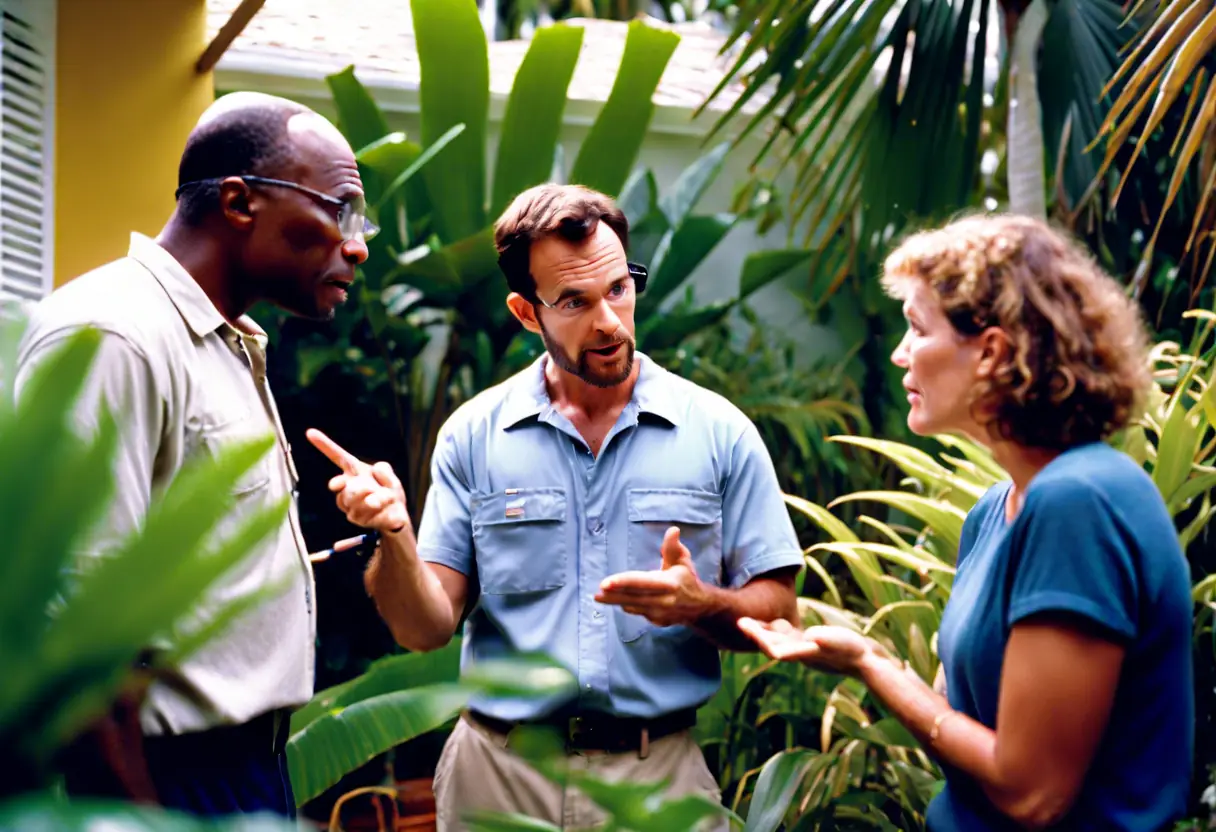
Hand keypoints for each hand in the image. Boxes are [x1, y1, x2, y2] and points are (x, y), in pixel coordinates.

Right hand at [306, 428, 410, 534]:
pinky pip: (368, 513)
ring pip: (354, 501)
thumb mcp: (391, 478)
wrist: (396, 516)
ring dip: (377, 498)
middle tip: (373, 490)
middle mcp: (347, 488)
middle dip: (361, 489)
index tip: (310, 432)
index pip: (338, 457)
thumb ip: (386, 472)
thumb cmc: (389, 493)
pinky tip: (385, 507)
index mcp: (354, 472)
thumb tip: (376, 468)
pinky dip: (381, 508)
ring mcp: (350, 505)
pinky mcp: (358, 519)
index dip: (325, 445)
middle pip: (343, 487)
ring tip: (387, 498)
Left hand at [595, 527, 712, 627]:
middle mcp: (664, 600)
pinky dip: (627, 605)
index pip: (642, 582)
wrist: (700, 606)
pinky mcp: (656, 621)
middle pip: (633, 597)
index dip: (623, 582)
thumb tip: (673, 530)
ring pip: (633, 606)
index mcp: (669, 583)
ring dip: (615, 601)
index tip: (606, 583)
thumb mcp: (682, 560)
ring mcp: (660, 613)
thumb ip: (673, 546)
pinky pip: (637, 612)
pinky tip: (617, 600)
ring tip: (600, 597)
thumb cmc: (687, 578)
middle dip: (613, 595)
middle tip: (597, 593)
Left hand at [737, 618, 872, 675]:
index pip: (773, 647)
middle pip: (771, 643)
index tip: (744, 626)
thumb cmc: (853, 651)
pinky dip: (778, 631)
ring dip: (763, 631)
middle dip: (755, 633)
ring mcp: (804, 650)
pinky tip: (772, 623)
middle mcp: (799, 652)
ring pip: (778, 640)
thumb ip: (826, 639)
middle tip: (739, 621)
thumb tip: (812, 636)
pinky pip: (788, 638)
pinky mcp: (809, 646)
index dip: (758, 637)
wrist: (865, 662)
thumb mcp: (840, 642)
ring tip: (747, 621)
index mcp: (803, 652)